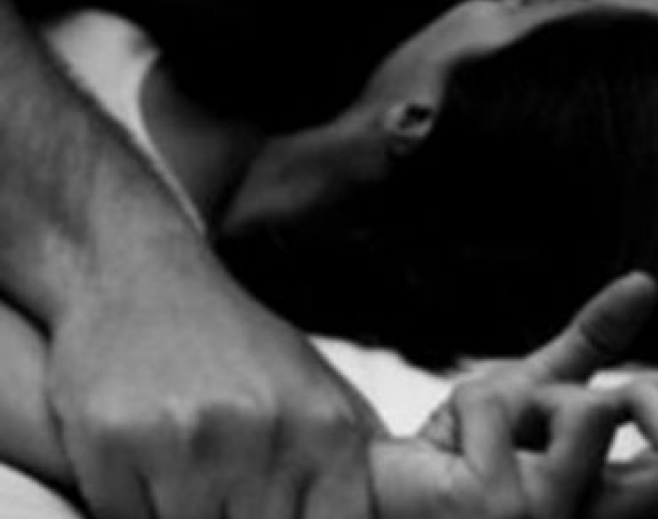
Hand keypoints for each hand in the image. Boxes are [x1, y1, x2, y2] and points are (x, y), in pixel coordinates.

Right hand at [47, 260, 383, 518]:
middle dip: (239, 518)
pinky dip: (130, 507)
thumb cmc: (239, 347)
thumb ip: (360, 463)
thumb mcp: (322, 391)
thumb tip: (388, 515)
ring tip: (186, 470)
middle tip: (228, 486)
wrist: (144, 278)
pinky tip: (140, 464)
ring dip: (182, 514)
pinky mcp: (112, 440)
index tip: (280, 507)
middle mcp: (262, 431)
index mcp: (326, 428)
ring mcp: (188, 438)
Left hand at [372, 273, 657, 518]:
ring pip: (594, 409)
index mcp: (622, 500)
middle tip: (596, 390)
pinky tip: (450, 442)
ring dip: (539, 391)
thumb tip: (646, 282)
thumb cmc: (460, 454)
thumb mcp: (532, 390)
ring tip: (495, 423)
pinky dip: (477, 401)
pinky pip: (503, 404)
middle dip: (648, 392)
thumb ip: (592, 344)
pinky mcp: (501, 508)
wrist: (380, 495)